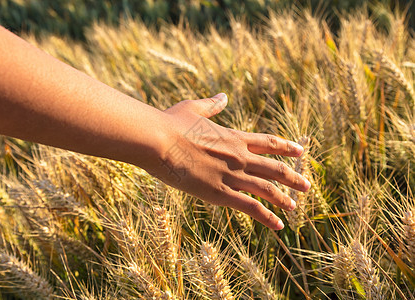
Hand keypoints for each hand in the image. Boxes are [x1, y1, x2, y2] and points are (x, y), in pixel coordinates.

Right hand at [151, 93, 310, 229]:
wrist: (158, 140)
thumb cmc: (171, 123)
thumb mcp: (193, 108)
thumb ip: (212, 105)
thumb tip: (223, 97)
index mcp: (233, 137)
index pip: (267, 143)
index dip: (285, 147)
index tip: (300, 150)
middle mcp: (238, 156)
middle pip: (274, 168)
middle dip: (292, 177)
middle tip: (306, 185)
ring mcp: (231, 175)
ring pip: (267, 189)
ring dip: (284, 198)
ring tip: (295, 206)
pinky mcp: (219, 193)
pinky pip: (250, 206)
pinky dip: (267, 217)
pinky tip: (279, 225)